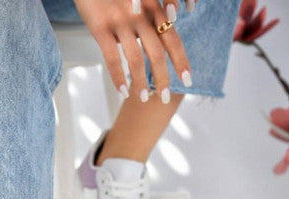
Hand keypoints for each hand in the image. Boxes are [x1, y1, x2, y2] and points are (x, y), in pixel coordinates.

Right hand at [73, 0, 192, 102]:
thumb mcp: (136, 0)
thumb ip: (148, 20)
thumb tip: (157, 45)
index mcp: (151, 9)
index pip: (172, 40)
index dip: (181, 61)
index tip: (188, 80)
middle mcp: (139, 16)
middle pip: (157, 53)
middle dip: (162, 79)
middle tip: (164, 97)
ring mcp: (119, 22)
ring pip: (135, 59)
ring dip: (140, 82)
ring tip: (142, 98)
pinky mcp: (100, 27)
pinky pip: (112, 58)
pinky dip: (118, 77)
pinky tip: (122, 91)